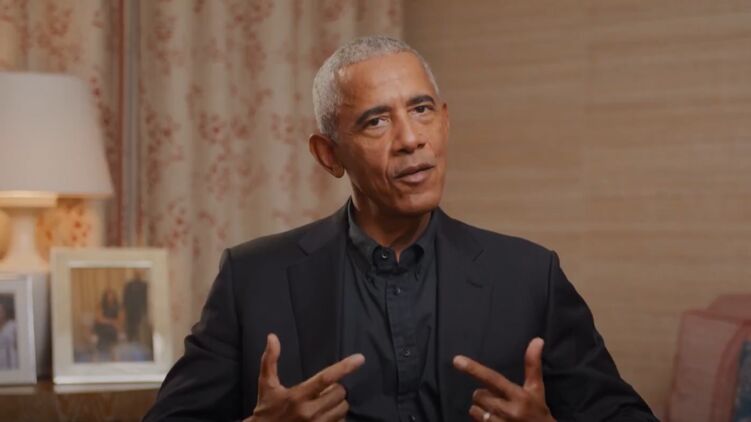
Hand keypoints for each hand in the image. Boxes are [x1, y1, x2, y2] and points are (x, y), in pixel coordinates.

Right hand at [244, 333, 364, 421]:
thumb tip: (272, 337)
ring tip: (324, 402)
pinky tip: (326, 415)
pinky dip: (337, 417)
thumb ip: (270, 360)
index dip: (345, 367)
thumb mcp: (266, 384)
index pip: (326, 378)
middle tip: (324, 389)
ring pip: (343, 409)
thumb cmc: (267, 408)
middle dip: (335, 388)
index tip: (360, 358)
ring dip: (337, 403)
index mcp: (297, 396)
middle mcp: (309, 412)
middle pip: (339, 393)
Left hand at [453, 337, 554, 421]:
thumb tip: (537, 340)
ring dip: (482, 408)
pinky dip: (482, 420)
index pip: (493, 378)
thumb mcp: (536, 388)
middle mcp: (508, 411)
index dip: (474, 369)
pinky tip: (495, 420)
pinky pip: (476, 421)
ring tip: (498, 411)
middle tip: (500, 399)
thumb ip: (532, 364)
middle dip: (485, 395)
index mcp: (519, 396)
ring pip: (474, 409)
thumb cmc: (538, 410)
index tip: (456, 360)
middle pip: (479, 394)